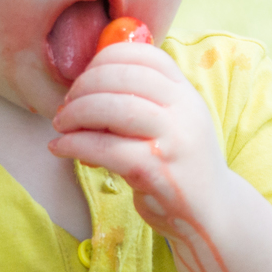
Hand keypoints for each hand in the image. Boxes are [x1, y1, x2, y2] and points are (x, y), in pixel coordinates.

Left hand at [48, 43, 230, 242]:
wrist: (211, 216)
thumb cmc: (178, 165)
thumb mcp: (170, 123)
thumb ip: (140, 101)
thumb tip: (84, 85)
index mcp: (186, 92)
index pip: (144, 54)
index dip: (105, 59)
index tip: (83, 79)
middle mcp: (184, 110)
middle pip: (123, 77)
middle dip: (83, 87)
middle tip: (65, 106)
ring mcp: (174, 139)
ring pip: (112, 108)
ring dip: (76, 113)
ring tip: (61, 125)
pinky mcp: (157, 171)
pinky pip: (105, 148)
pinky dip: (74, 144)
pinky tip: (60, 147)